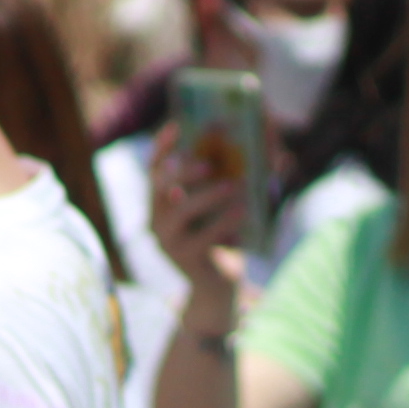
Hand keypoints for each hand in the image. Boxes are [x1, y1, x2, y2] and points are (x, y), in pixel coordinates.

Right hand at [145, 132, 249, 333]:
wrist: (217, 281)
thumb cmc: (223, 234)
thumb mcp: (222, 205)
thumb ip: (227, 179)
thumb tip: (254, 146)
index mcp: (161, 201)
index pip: (154, 169)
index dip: (163, 147)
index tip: (176, 125)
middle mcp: (156, 218)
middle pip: (161, 187)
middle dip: (185, 171)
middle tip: (211, 163)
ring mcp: (166, 240)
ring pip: (181, 211)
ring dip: (208, 196)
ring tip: (234, 186)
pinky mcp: (182, 258)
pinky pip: (201, 236)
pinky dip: (223, 222)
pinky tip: (242, 212)